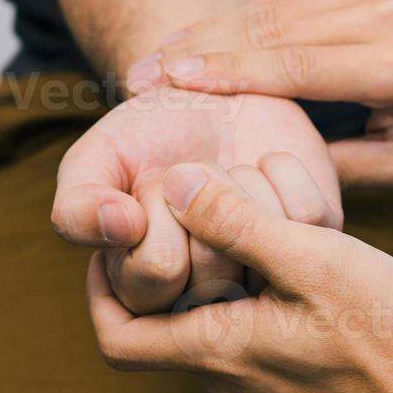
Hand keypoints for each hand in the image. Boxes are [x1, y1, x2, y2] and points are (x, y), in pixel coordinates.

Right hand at [52, 88, 340, 314]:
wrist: (211, 92)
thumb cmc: (146, 136)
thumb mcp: (95, 160)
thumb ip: (77, 205)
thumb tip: (118, 228)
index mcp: (147, 294)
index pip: (152, 280)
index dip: (150, 218)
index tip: (143, 190)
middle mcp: (210, 300)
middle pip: (211, 278)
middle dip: (194, 200)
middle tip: (185, 176)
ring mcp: (265, 274)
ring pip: (262, 248)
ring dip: (236, 185)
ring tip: (222, 173)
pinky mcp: (315, 242)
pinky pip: (309, 217)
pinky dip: (280, 171)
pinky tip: (262, 164)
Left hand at [86, 159, 392, 392]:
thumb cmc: (388, 334)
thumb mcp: (312, 260)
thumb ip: (239, 222)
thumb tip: (178, 183)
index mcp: (217, 353)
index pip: (115, 337)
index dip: (101, 288)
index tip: (117, 237)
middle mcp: (228, 382)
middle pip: (164, 321)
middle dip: (172, 260)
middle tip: (192, 206)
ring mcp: (262, 390)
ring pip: (211, 323)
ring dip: (220, 271)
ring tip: (251, 218)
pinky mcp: (295, 388)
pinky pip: (250, 335)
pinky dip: (254, 293)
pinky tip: (293, 254)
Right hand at [128, 0, 392, 186]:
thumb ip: (342, 170)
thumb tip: (268, 176)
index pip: (299, 67)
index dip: (231, 74)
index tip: (173, 81)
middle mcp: (382, 16)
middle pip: (274, 32)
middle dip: (200, 51)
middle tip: (138, 73)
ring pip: (272, 11)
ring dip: (207, 32)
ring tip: (152, 55)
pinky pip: (287, 3)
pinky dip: (238, 21)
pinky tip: (195, 36)